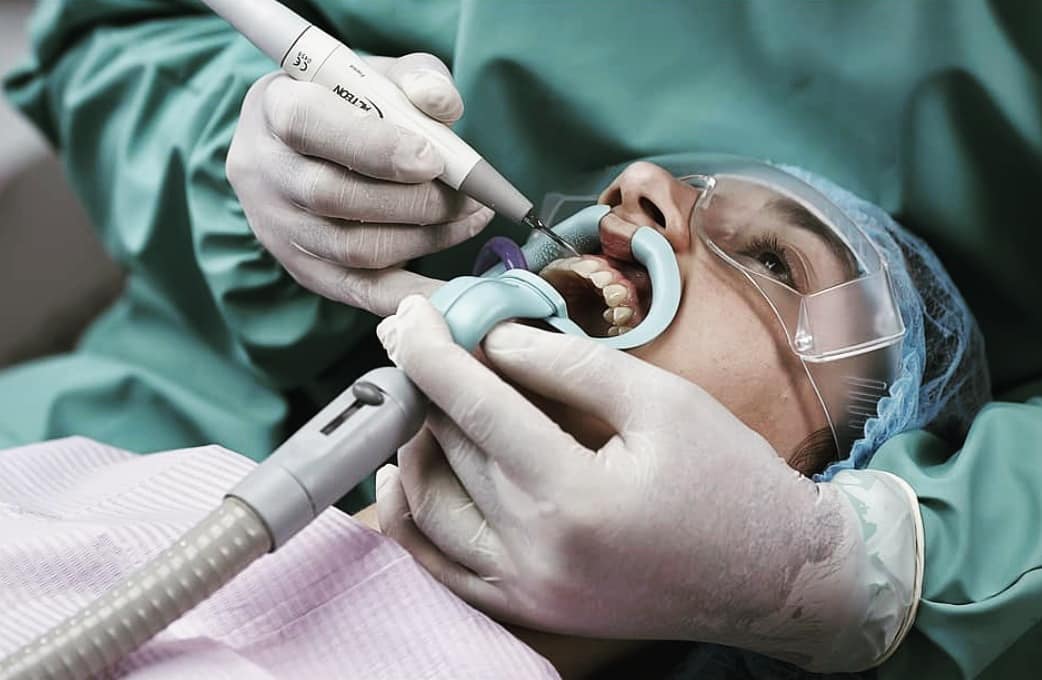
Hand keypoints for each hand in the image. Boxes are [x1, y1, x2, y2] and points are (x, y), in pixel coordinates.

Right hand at [227, 54, 492, 315]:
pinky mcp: (304, 270)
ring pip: (351, 248)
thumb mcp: (378, 74)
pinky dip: (411, 294)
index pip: (308, 125)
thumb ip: (415, 77)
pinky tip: (452, 290)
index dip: (374, 147)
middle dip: (414, 201)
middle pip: (334, 196)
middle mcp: (264, 172)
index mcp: (273, 107)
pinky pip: (361, 292)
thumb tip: (441, 102)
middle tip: (469, 197)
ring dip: (423, 238)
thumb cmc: (348, 104)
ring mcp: (279, 228)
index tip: (432, 159)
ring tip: (469, 220)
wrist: (304, 150)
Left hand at [374, 296, 921, 671]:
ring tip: (422, 399)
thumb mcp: (663, 401)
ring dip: (414, 446)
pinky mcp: (529, 611)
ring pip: (430, 510)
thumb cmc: (730, 481)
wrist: (774, 578)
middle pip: (448, 451)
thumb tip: (497, 338)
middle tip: (422, 342)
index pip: (474, 406)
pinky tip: (408, 479)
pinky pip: (441, 568)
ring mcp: (527, 591)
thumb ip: (572, 366)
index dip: (432, 351)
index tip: (410, 314)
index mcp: (574, 494)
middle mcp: (536, 552)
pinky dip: (415, 521)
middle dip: (426, 385)